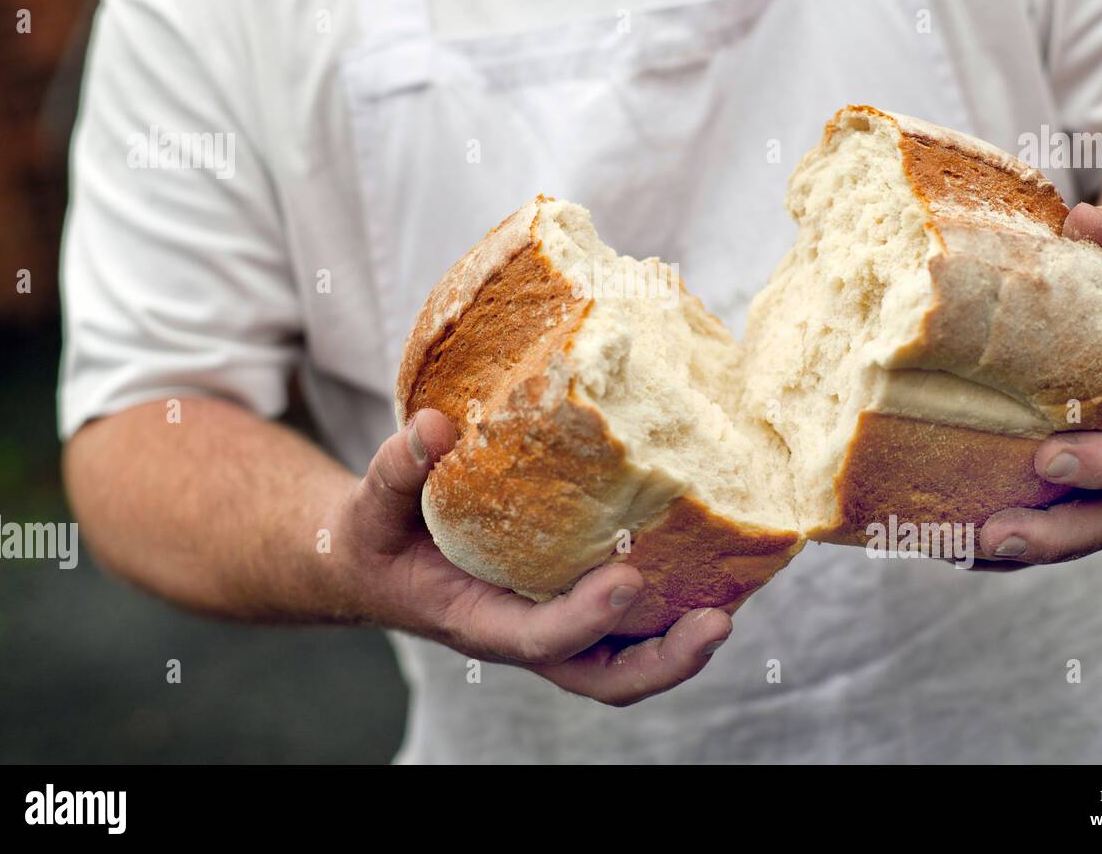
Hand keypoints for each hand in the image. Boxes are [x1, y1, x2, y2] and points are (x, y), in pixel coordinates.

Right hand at [328, 409, 730, 704]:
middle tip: (718, 623)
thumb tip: (434, 427)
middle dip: (663, 662)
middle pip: (602, 675)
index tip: (629, 577)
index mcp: (475, 621)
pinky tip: (707, 564)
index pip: (539, 638)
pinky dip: (668, 605)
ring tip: (733, 600)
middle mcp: (522, 632)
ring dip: (678, 641)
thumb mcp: (368, 505)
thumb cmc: (373, 537)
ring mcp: (548, 621)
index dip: (585, 617)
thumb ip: (396, 469)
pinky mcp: (564, 598)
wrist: (370, 564)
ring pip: (622, 657)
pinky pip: (625, 619)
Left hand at [976, 203, 1101, 565]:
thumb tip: (1083, 217)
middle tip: (997, 532)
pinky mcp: (1057, 481)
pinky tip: (943, 542)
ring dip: (1022, 550)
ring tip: (961, 551)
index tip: (1048, 460)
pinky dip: (995, 544)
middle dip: (1058, 533)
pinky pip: (1036, 521)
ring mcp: (1096, 473)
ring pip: (1073, 531)